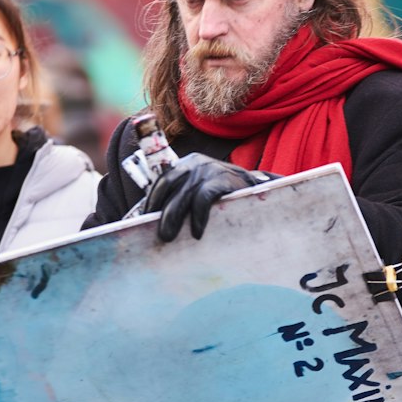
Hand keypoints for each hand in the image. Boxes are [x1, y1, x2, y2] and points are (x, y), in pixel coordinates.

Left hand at [143, 154, 270, 240]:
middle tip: (159, 235)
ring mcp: (210, 169)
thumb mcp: (201, 190)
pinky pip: (204, 198)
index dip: (152, 201)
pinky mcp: (225, 179)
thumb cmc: (225, 195)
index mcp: (186, 164)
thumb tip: (158, 223)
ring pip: (185, 194)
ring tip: (170, 237)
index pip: (163, 181)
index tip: (144, 220)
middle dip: (161, 212)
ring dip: (175, 217)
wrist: (257, 189)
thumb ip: (182, 199)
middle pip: (170, 186)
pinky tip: (197, 233)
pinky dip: (198, 217)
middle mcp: (196, 163)